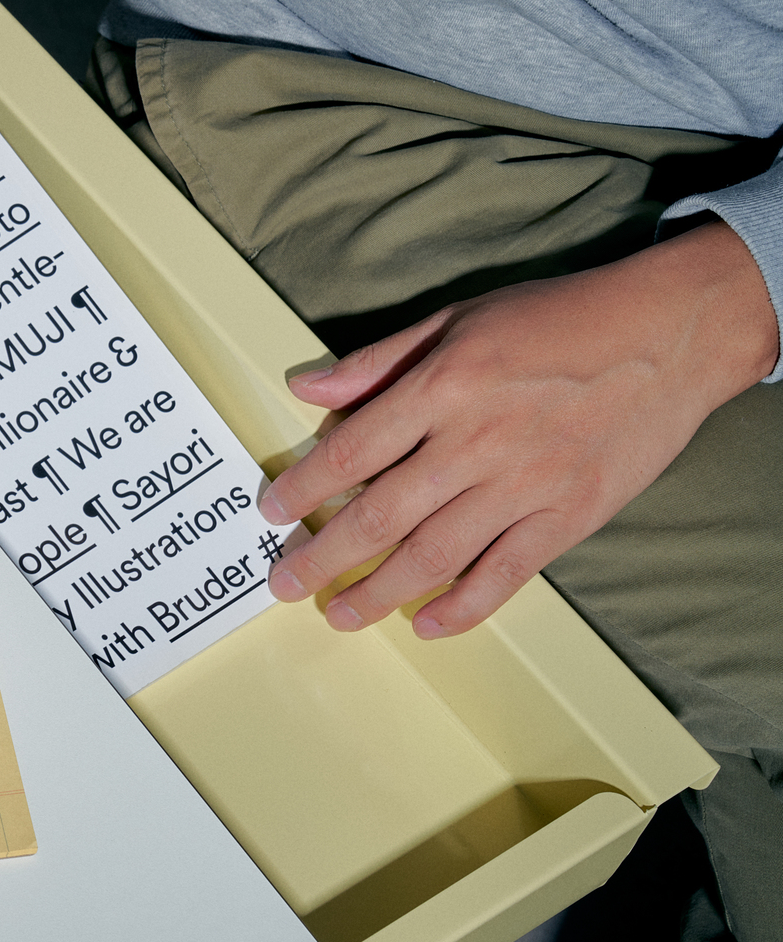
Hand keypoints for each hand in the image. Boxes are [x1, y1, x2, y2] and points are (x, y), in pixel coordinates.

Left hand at [259, 221, 778, 637]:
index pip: (351, 451)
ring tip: (340, 613)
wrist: (669, 333)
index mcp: (443, 389)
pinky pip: (507, 573)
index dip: (304, 488)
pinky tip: (428, 623)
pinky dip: (464, 606)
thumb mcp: (457, 319)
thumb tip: (308, 388)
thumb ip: (378, 361)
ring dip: (379, 591)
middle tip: (285, 582)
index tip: (272, 513)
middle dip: (324, 556)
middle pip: (381, 515)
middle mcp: (478, 443)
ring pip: (435, 555)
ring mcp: (527, 485)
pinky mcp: (571, 516)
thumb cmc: (559, 318)